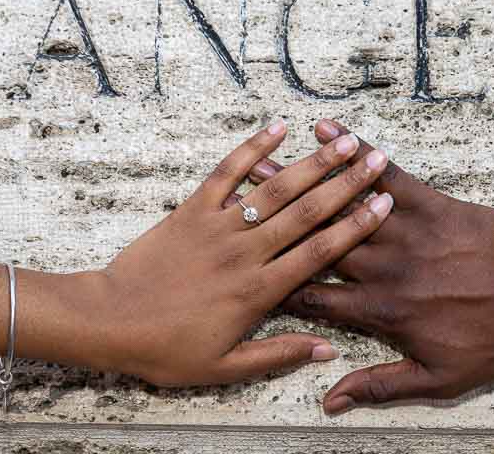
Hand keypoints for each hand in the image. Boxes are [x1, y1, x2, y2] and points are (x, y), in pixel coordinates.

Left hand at [84, 120, 393, 385]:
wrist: (109, 321)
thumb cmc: (165, 349)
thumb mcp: (225, 367)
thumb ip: (279, 354)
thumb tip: (327, 351)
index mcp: (259, 290)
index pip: (320, 253)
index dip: (356, 227)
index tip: (384, 206)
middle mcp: (246, 251)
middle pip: (307, 212)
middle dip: (346, 184)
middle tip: (377, 161)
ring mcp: (219, 226)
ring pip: (275, 189)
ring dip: (312, 163)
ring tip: (343, 143)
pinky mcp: (192, 210)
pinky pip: (226, 173)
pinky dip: (252, 149)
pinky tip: (277, 127)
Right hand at [251, 119, 493, 412]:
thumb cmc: (493, 337)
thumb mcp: (440, 379)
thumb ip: (381, 386)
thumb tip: (329, 399)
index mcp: (381, 311)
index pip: (314, 300)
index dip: (274, 287)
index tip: (241, 275)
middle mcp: (383, 267)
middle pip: (315, 244)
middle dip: (272, 224)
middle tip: (234, 202)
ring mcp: (403, 230)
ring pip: (340, 206)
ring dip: (299, 183)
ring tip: (261, 163)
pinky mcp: (428, 201)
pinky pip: (386, 171)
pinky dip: (357, 150)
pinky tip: (328, 131)